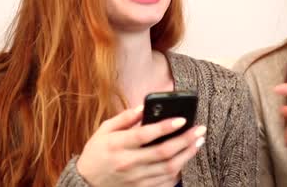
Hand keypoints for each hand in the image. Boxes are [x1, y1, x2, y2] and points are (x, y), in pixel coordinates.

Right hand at [76, 105, 205, 186]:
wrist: (86, 185)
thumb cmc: (96, 154)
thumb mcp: (103, 131)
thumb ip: (124, 118)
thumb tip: (144, 107)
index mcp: (117, 145)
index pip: (145, 135)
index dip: (165, 127)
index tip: (182, 119)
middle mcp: (128, 163)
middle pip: (163, 152)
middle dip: (185, 140)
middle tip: (200, 129)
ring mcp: (136, 179)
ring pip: (169, 168)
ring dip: (187, 154)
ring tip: (198, 142)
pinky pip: (166, 182)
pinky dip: (178, 171)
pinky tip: (185, 159)